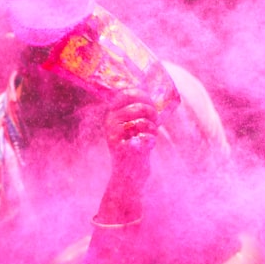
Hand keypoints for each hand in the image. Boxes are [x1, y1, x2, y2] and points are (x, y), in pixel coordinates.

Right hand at [96, 92, 156, 224]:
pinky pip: (145, 138)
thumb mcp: (133, 125)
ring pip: (143, 122)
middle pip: (138, 106)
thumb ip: (138, 109)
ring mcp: (115, 137)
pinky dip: (151, 141)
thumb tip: (152, 89)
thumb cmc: (135, 146)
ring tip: (151, 134)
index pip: (125, 93)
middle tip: (154, 121)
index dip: (142, 95)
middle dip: (151, 112)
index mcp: (112, 114)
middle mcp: (110, 124)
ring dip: (153, 128)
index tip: (150, 104)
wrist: (129, 175)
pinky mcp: (123, 151)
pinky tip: (148, 145)